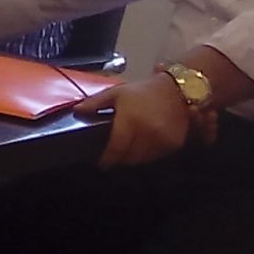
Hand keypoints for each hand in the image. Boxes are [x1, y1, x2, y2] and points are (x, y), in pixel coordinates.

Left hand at [80, 71, 212, 168]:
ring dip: (134, 156)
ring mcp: (162, 141)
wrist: (177, 90)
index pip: (116, 149)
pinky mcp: (174, 144)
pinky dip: (149, 153)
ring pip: (143, 159)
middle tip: (115, 152)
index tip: (102, 164)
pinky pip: (156, 156)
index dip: (107, 159)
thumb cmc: (143, 91)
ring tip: (130, 147)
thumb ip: (96, 103)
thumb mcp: (117, 92)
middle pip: (129, 157)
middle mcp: (147, 134)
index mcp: (130, 121)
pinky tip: (145, 143)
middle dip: (120, 157)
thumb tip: (77, 111)